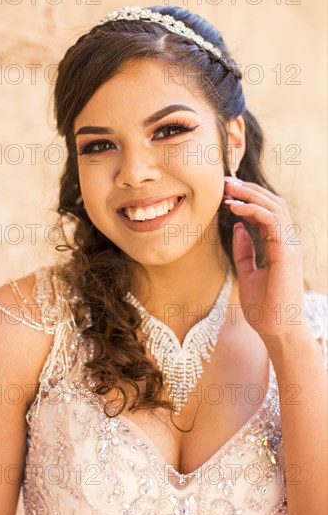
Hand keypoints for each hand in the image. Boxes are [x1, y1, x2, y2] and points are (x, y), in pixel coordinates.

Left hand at [223, 176, 310, 344]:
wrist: (277, 332)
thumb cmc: (264, 308)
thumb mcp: (248, 274)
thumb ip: (244, 251)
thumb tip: (238, 227)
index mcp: (279, 247)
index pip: (267, 214)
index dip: (248, 200)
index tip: (226, 194)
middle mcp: (287, 243)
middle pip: (272, 204)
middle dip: (249, 190)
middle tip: (225, 182)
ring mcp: (290, 246)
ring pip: (275, 207)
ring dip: (251, 194)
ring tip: (228, 189)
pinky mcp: (287, 253)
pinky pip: (273, 221)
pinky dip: (254, 210)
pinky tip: (235, 208)